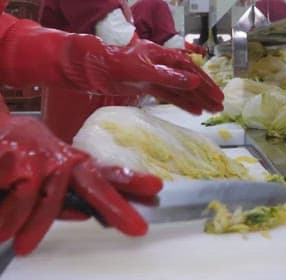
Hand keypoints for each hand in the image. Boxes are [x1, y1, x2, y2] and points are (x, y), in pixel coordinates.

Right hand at [0, 113, 162, 254]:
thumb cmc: (19, 158)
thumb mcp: (44, 177)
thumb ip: (63, 198)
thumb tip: (85, 215)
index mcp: (73, 164)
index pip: (108, 174)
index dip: (133, 182)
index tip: (156, 188)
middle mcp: (65, 159)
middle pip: (96, 185)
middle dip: (118, 207)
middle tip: (137, 229)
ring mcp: (46, 157)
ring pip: (48, 201)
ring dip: (32, 226)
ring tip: (19, 243)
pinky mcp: (22, 159)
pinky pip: (23, 197)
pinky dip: (9, 215)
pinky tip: (4, 226)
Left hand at [83, 40, 222, 113]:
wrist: (87, 68)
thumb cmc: (112, 63)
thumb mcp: (141, 71)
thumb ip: (168, 77)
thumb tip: (193, 81)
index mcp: (162, 55)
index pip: (190, 69)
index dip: (205, 82)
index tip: (217, 95)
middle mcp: (161, 64)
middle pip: (189, 79)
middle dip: (205, 92)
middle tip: (220, 105)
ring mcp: (154, 76)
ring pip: (181, 89)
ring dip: (197, 99)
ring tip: (212, 111)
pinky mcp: (146, 86)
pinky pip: (169, 95)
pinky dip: (182, 103)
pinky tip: (194, 111)